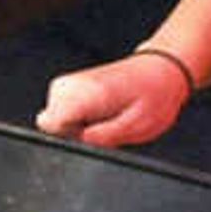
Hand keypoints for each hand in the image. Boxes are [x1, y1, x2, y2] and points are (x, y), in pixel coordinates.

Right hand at [37, 50, 190, 149]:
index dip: (71, 139)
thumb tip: (78, 142)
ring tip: (110, 115)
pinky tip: (103, 111)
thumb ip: (104, 137)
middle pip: (53, 128)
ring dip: (81, 126)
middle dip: (77, 134)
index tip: (95, 133)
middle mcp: (68, 87)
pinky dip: (82, 119)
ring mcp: (64, 85)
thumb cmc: (154, 95)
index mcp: (84, 94)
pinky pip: (63, 115)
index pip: (51, 126)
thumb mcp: (138, 125)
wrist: (159, 69)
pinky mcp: (66, 88)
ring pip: (56, 122)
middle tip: (109, 124)